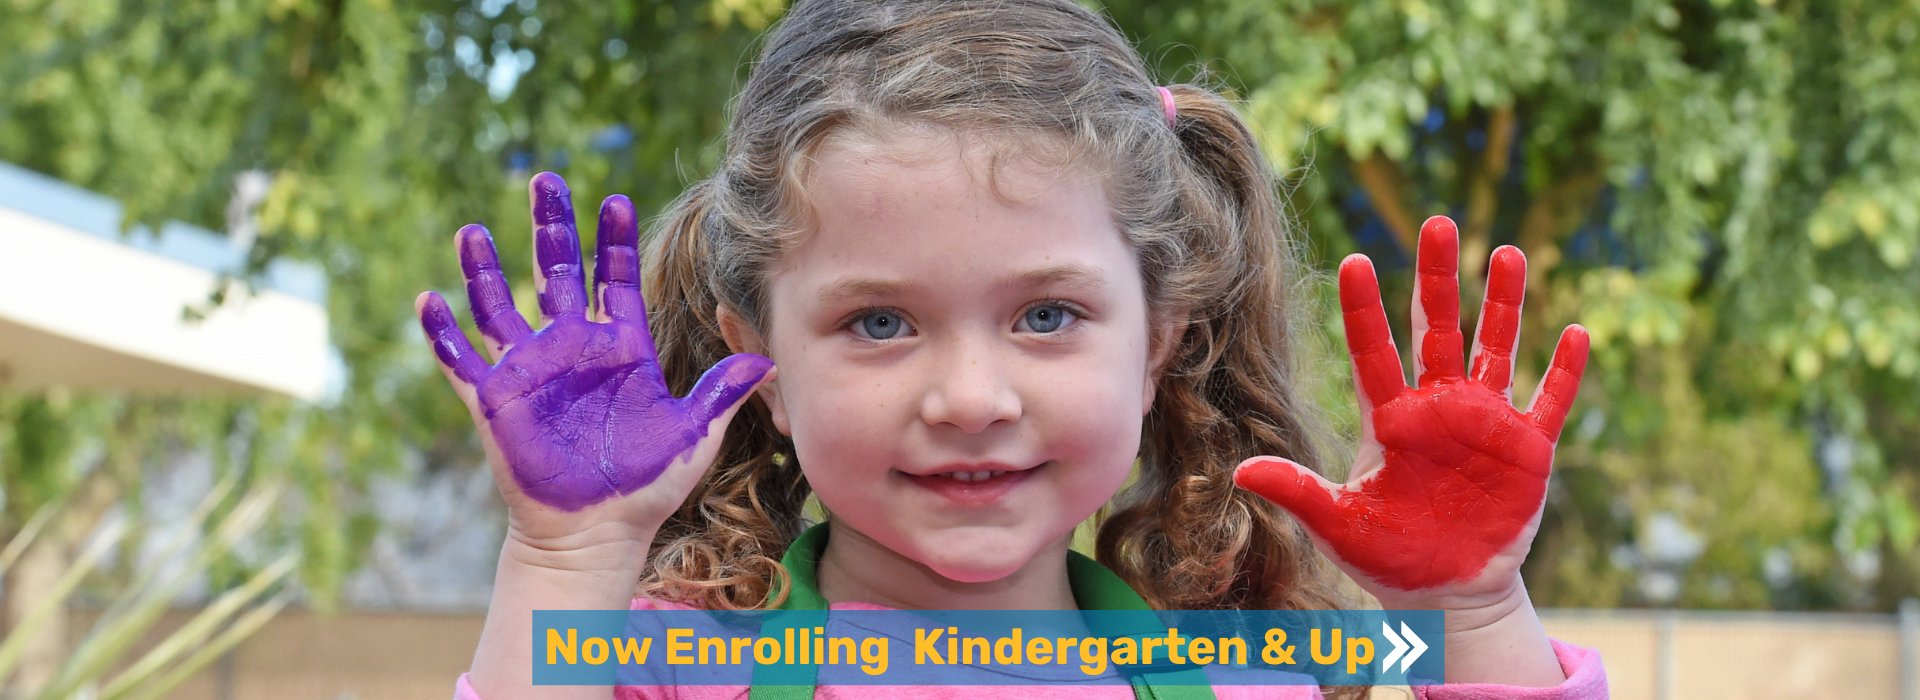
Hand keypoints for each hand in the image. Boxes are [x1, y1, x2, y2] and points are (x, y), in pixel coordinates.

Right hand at [416, 172, 772, 547]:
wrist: (598, 533)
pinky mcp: (495, 401)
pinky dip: (444, 333)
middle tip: (545, 178)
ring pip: (500, 306)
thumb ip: (723, 391)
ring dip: (485, 269)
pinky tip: (429, 299)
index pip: (614, 279)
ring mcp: (529, 371)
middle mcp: (571, 348)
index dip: (614, 241)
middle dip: (551, 226)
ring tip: (474, 231)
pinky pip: (462, 361)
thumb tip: (770, 359)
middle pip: (556, 273)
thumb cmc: (646, 485)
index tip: (616, 200)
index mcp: (617, 347)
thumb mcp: (693, 434)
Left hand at [1234, 216, 1587, 602]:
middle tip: (1437, 221)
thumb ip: (1297, 493)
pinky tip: (1576, 332)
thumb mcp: (1338, 525)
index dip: (1365, 309)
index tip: (1355, 260)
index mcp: (1390, 419)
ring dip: (1504, 304)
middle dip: (1438, 277)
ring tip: (1508, 252)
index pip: (1373, 351)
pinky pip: (1550, 401)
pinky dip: (1563, 370)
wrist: (1447, 594)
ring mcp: (1486, 423)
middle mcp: (1438, 407)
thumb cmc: (1388, 557)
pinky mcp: (1528, 450)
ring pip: (1497, 348)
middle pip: (1437, 329)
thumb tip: (1238, 473)